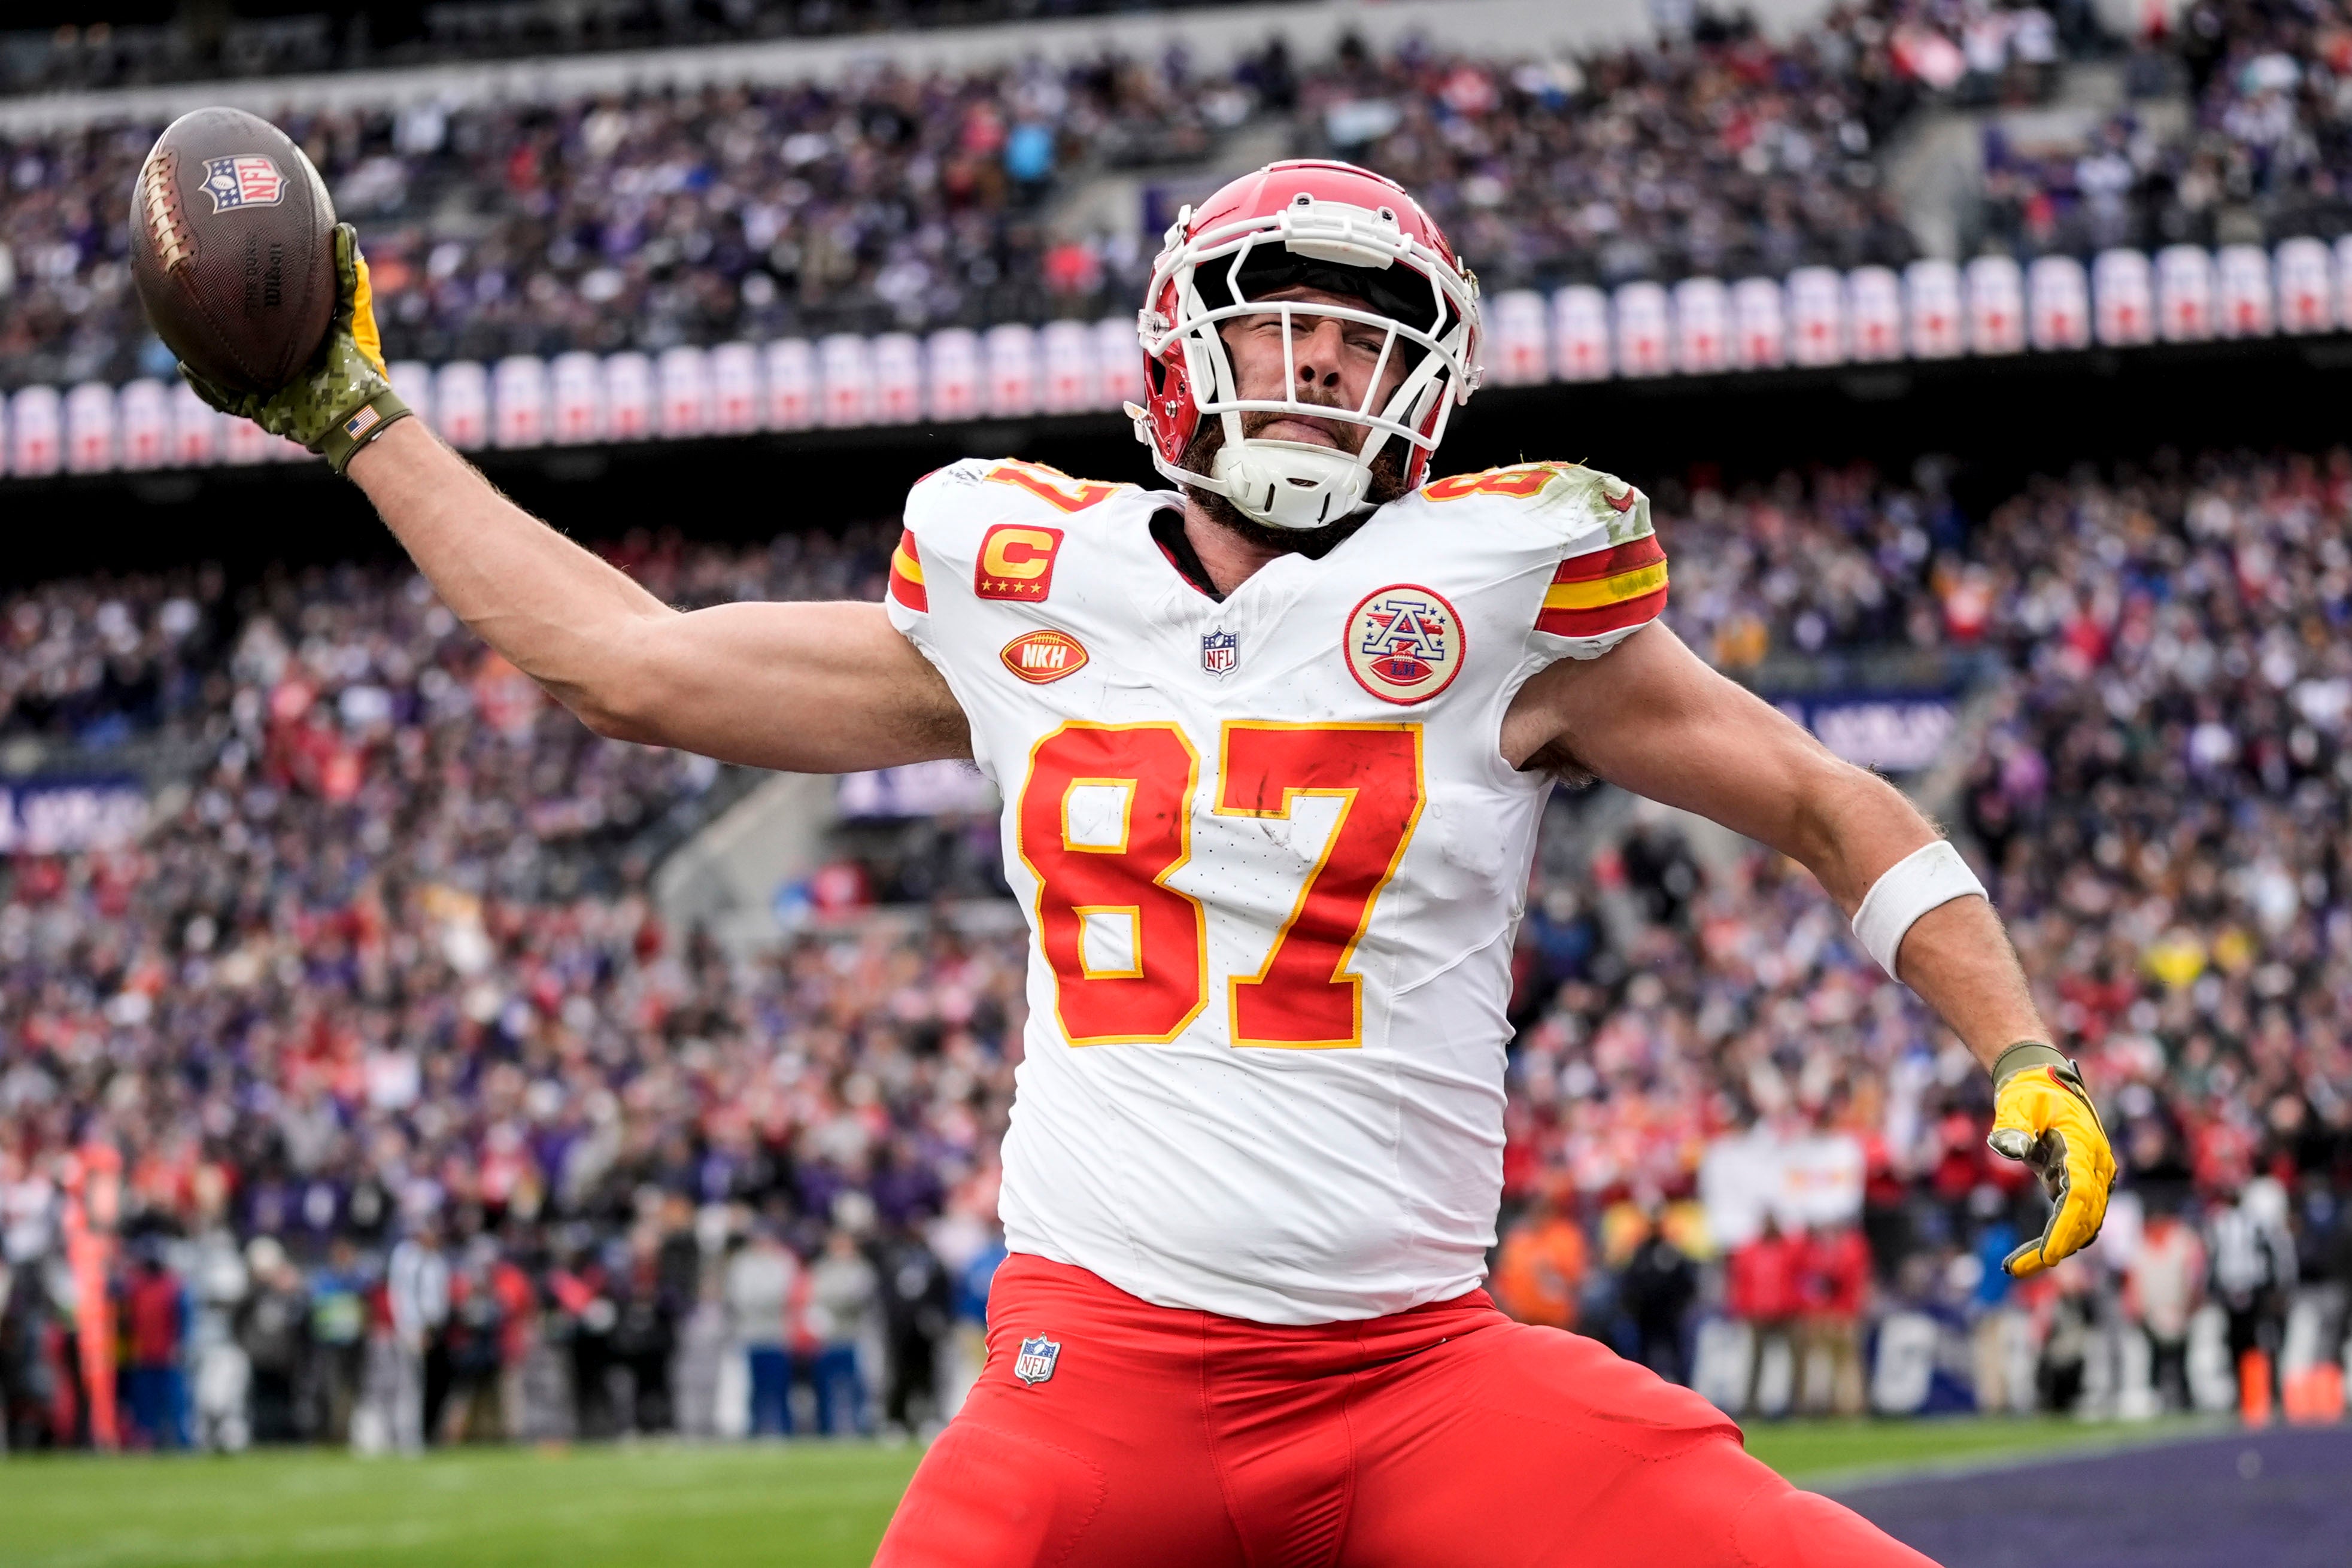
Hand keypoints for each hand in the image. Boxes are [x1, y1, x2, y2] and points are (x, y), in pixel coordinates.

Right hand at [180, 223, 410, 473]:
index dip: (238, 287)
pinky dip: (205, 385)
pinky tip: (187, 368)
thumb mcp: (352, 314)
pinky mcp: (258, 408)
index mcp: (286, 334)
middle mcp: (270, 357)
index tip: (220, 259)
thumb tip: (343, 229)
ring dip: (198, 350)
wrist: (357, 412)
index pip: (257, 307)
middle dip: (209, 316)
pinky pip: (222, 397)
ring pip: (219, 364)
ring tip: (172, 327)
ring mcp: (260, 383)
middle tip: (185, 288)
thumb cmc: (360, 363)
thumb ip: (348, 276)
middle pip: (232, 333)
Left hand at [1986, 1043, 2116, 1277]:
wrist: (2043, 1080)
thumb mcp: (2018, 1103)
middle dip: (2053, 1247)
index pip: (2080, 1196)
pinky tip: (2027, 1254)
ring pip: (2082, 1225)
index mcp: (2084, 1149)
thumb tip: (2008, 1148)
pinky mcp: (2079, 1184)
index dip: (2065, 1227)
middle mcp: (2096, 1168)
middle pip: (2083, 1219)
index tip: (2048, 1255)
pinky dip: (2055, 1237)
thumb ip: (2013, 1124)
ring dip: (2053, 1247)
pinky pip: (2072, 1219)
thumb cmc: (2030, 1091)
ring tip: (2014, 1266)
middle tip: (2014, 1268)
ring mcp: (2092, 1178)